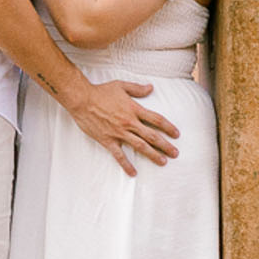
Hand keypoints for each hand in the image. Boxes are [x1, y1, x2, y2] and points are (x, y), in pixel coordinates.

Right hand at [64, 77, 179, 175]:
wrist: (82, 99)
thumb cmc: (101, 91)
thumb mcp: (121, 85)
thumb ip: (137, 88)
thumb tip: (151, 88)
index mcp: (134, 109)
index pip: (156, 119)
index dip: (168, 127)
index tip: (176, 134)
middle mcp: (129, 122)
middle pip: (152, 135)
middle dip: (165, 145)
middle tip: (175, 153)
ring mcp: (119, 133)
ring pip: (140, 146)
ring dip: (153, 155)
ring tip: (163, 162)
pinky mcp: (108, 140)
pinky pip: (119, 155)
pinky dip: (126, 165)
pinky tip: (133, 173)